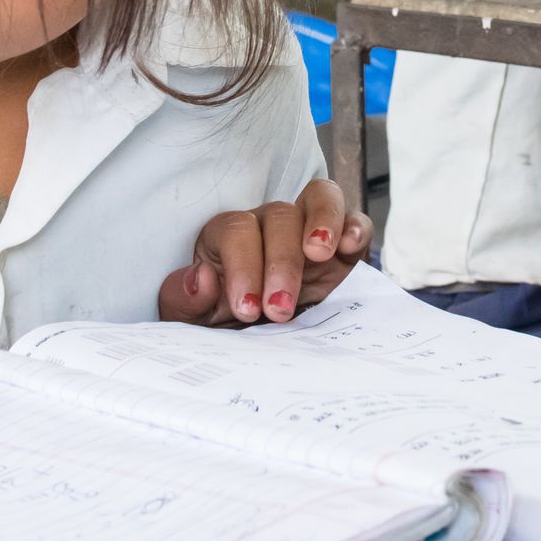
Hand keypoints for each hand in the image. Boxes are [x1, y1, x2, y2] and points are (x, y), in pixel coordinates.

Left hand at [158, 177, 372, 326]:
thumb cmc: (226, 323)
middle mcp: (270, 224)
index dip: (242, 266)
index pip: (235, 231)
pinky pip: (356, 220)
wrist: (266, 343)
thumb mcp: (197, 321)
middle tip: (279, 309)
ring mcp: (311, 229)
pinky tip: (351, 247)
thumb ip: (185, 300)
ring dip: (322, 221)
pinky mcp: (345, 247)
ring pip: (320, 197)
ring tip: (320, 253)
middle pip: (279, 215)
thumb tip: (199, 278)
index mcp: (229, 237)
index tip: (246, 308)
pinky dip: (356, 227)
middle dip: (281, 263)